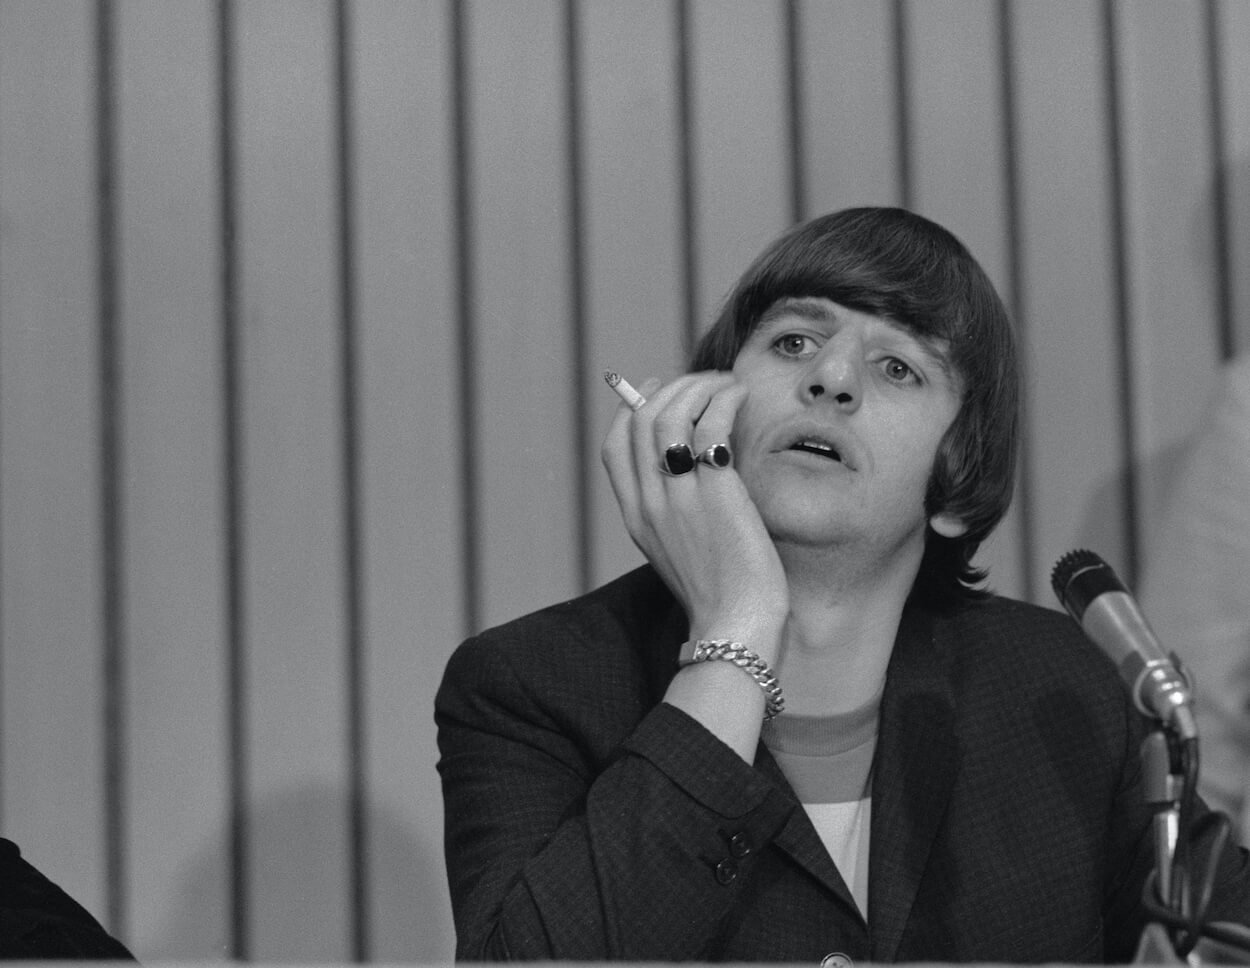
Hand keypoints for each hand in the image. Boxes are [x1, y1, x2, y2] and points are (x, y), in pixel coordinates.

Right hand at [601, 373, 788, 655]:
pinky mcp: (713, 493)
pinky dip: (723, 400)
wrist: (737, 626)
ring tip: (727, 385)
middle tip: (706, 382)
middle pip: (641, 421)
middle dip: (674, 389)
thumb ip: (682, 511)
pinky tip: (740, 398)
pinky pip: (709, 426)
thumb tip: (702, 466)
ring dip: (699, 388)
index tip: (657, 387)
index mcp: (637, 517)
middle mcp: (649, 503)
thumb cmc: (725, 594)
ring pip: (669, 415)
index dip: (632, 408)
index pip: (615, 446)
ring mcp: (677, 497)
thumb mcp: (686, 550)